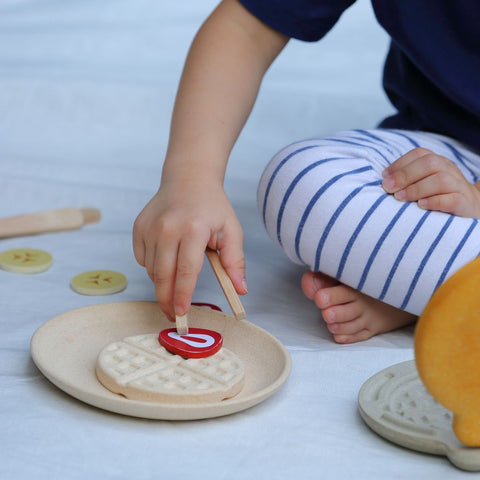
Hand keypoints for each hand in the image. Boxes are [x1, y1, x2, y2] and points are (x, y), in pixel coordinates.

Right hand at [133, 178, 246, 319]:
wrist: (188, 180)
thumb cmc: (212, 207)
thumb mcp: (232, 230)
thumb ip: (235, 262)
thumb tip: (241, 290)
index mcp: (194, 229)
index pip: (186, 271)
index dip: (183, 296)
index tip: (181, 313)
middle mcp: (168, 228)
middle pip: (163, 276)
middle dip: (167, 300)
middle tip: (173, 315)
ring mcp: (150, 227)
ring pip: (151, 270)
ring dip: (162, 282)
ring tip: (176, 278)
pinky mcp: (138, 228)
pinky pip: (141, 259)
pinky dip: (152, 266)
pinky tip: (166, 258)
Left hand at [382, 147, 479, 217]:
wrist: (470, 207)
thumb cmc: (437, 195)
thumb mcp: (423, 183)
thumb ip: (407, 179)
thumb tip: (383, 182)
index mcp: (437, 162)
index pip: (420, 154)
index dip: (400, 164)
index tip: (384, 177)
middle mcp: (449, 170)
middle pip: (429, 163)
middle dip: (405, 175)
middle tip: (388, 189)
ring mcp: (458, 186)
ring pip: (441, 179)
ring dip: (417, 188)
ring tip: (400, 198)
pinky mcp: (465, 203)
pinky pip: (453, 199)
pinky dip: (435, 201)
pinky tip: (421, 205)